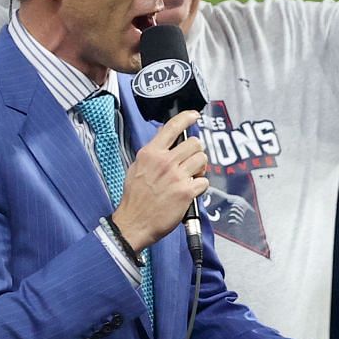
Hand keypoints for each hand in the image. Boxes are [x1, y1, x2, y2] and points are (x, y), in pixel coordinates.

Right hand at [112, 110, 208, 251]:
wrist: (134, 222)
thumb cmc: (135, 197)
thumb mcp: (137, 168)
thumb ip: (153, 154)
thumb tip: (166, 143)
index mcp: (151, 153)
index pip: (172, 127)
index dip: (187, 118)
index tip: (194, 115)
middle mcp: (165, 162)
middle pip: (195, 144)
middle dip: (196, 152)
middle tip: (191, 162)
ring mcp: (176, 176)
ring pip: (202, 160)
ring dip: (200, 168)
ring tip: (191, 177)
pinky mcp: (186, 191)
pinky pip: (204, 181)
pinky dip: (200, 186)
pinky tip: (190, 191)